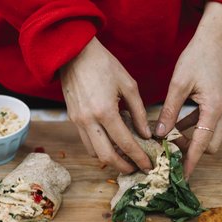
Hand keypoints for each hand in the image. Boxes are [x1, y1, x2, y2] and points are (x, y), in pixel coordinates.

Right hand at [60, 37, 151, 173]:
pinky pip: (86, 142)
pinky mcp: (72, 119)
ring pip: (94, 152)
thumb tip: (147, 134)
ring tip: (125, 157)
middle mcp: (89, 120)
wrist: (74, 53)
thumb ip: (138, 112)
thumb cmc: (104, 64)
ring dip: (110, 159)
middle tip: (137, 168)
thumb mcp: (128, 85)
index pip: (125, 144)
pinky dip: (100, 147)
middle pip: (106, 157)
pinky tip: (112, 143)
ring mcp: (78, 121)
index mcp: (105, 111)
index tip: (149, 165)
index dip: (139, 158)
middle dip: (123, 166)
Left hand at [155, 2, 221, 177]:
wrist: (216, 39)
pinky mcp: (221, 103)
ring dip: (191, 140)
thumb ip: (170, 110)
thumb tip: (159, 134)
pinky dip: (194, 128)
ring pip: (209, 136)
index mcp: (214, 109)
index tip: (183, 177)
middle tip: (168, 152)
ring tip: (168, 139)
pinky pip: (208, 124)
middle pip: (210, 145)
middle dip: (191, 152)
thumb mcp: (179, 84)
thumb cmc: (197, 57)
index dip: (191, 162)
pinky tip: (176, 124)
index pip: (202, 144)